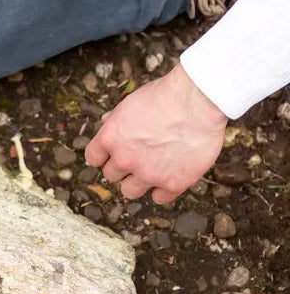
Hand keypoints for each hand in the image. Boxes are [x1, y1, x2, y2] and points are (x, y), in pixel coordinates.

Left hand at [84, 63, 227, 204]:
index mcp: (110, 138)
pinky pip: (159, 198)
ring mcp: (148, 174)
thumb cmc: (167, 95)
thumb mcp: (132, 101)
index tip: (115, 152)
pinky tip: (171, 175)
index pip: (93, 158)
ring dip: (139, 182)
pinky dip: (163, 189)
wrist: (200, 99)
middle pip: (111, 176)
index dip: (104, 155)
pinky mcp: (172, 184)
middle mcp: (124, 160)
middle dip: (123, 167)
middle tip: (141, 155)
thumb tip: (105, 123)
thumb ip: (116, 118)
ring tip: (154, 167)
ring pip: (130, 191)